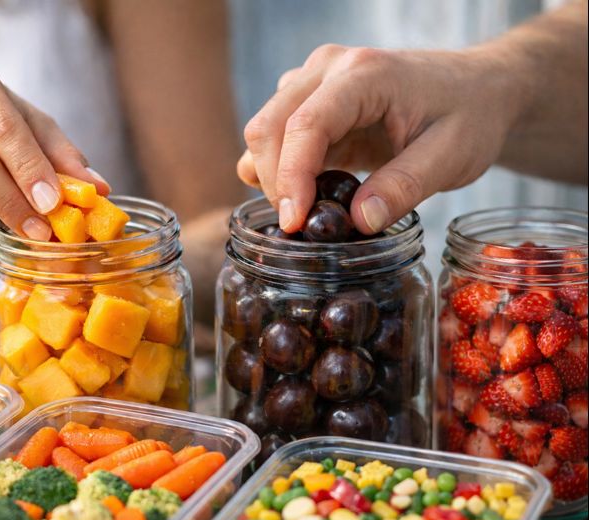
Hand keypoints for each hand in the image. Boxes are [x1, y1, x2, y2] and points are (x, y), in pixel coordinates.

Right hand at [237, 44, 524, 233]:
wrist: (477, 89)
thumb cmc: (470, 114)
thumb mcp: (451, 156)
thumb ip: (404, 187)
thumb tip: (358, 222)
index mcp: (364, 74)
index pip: (306, 125)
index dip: (291, 178)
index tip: (294, 223)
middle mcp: (328, 69)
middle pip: (269, 126)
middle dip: (275, 183)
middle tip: (301, 227)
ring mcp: (314, 82)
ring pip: (265, 132)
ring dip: (274, 177)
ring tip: (311, 211)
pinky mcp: (311, 102)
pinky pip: (275, 137)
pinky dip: (280, 170)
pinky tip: (309, 192)